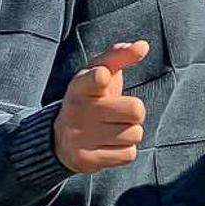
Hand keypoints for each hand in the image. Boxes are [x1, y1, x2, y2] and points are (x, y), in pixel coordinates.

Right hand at [53, 41, 150, 173]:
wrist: (60, 138)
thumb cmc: (90, 98)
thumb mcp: (98, 72)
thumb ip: (119, 56)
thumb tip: (143, 45)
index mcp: (81, 85)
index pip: (94, 78)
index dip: (100, 77)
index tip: (102, 76)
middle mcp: (78, 110)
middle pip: (136, 110)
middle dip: (134, 112)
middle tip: (118, 112)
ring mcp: (80, 136)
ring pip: (135, 134)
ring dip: (129, 133)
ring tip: (110, 129)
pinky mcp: (87, 160)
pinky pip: (129, 154)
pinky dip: (124, 151)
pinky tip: (107, 145)